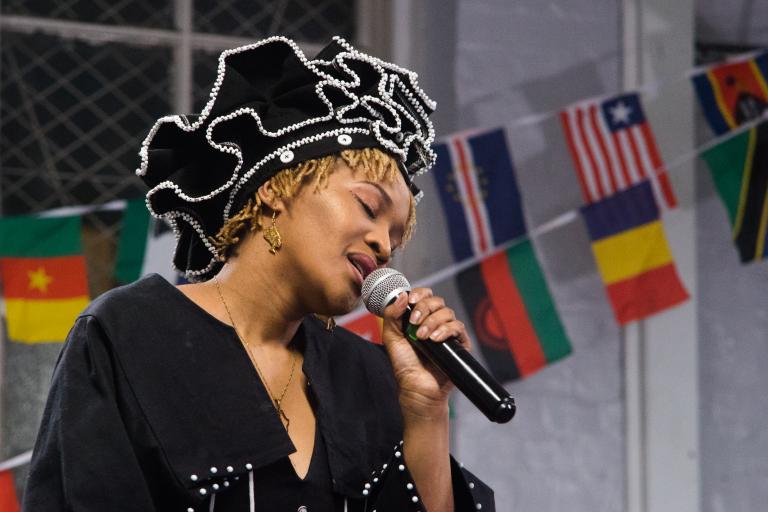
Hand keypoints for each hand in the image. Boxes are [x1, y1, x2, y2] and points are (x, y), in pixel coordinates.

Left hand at [380, 288, 471, 421]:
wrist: (416, 388)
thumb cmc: (404, 365)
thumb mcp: (391, 337)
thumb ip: (392, 315)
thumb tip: (402, 295)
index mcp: (419, 318)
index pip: (424, 296)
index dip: (419, 294)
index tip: (411, 301)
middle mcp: (434, 322)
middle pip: (437, 301)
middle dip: (424, 308)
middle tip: (413, 323)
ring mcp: (447, 332)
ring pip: (447, 312)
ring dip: (432, 322)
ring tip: (422, 337)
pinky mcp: (459, 343)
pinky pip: (457, 327)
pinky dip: (445, 330)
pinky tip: (435, 340)